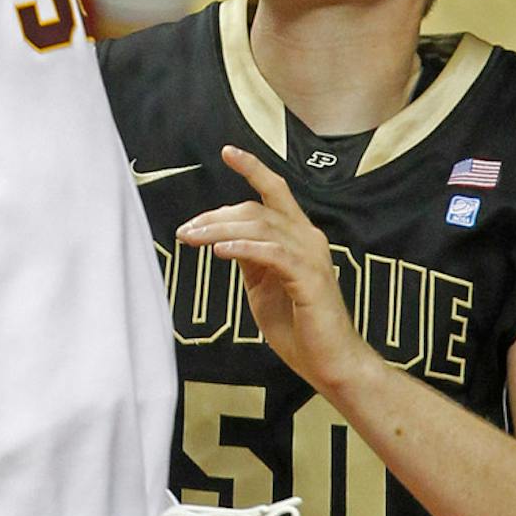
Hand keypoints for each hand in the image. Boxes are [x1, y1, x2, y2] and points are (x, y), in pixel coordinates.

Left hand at [179, 145, 371, 395]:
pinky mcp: (310, 279)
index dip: (253, 169)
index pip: (275, 192)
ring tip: (192, 239)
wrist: (331, 364)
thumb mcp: (263, 285)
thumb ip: (249, 257)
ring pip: (260, 226)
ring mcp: (311, 258)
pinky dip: (243, 248)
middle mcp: (308, 239)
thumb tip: (224, 237)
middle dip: (215, 216)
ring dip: (220, 230)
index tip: (228, 152)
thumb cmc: (298, 327)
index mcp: (298, 237)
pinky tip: (221, 251)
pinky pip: (272, 253)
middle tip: (185, 230)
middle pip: (256, 210)